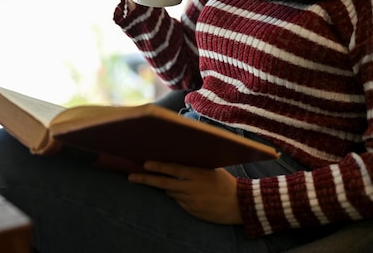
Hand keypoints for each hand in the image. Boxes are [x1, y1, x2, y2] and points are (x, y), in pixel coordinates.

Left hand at [128, 161, 242, 224]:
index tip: (145, 164)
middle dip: (146, 179)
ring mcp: (191, 201)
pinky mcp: (192, 211)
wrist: (240, 205)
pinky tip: (191, 196)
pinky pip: (179, 202)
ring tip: (183, 185)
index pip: (173, 169)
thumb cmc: (225, 183)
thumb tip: (176, 161)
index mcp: (198, 174)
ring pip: (171, 193)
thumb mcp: (212, 169)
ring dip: (169, 188)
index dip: (158, 166)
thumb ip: (194, 166)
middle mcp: (192, 187)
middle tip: (131, 176)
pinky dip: (179, 197)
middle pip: (164, 183)